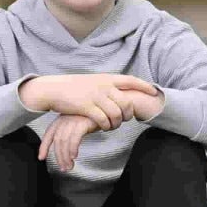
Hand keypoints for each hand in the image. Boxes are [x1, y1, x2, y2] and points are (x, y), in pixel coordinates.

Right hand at [26, 73, 158, 127]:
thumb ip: (106, 86)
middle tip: (125, 120)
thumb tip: (118, 93)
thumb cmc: (72, 88)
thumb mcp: (92, 82)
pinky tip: (103, 127)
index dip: (144, 86)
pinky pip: (103, 120)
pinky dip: (106, 126)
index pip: (130, 80)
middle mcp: (103, 86)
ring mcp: (95, 96)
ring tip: (112, 126)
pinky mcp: (87, 107)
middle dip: (128, 114)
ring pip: (116, 114)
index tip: (154, 92)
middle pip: (126, 102)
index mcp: (106, 78)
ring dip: (116, 123)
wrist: (53, 89)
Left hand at [38, 114, 94, 170]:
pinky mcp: (81, 123)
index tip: (41, 157)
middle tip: (63, 167)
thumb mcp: (77, 125)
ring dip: (66, 156)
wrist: (105, 110)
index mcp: (61, 120)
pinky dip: (73, 149)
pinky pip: (74, 138)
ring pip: (64, 142)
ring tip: (70, 166)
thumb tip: (65, 151)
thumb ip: (69, 134)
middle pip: (57, 142)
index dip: (44, 147)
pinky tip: (74, 156)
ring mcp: (72, 121)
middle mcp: (64, 120)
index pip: (49, 135)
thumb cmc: (92, 118)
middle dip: (59, 157)